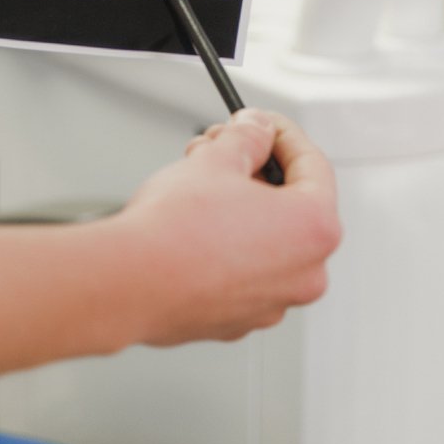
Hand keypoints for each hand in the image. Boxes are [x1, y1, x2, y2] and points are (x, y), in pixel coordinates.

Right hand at [112, 110, 341, 345]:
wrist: (128, 284)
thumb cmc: (176, 231)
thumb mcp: (219, 158)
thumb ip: (249, 136)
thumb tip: (257, 131)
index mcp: (315, 230)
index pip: (313, 165)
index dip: (283, 134)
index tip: (263, 123)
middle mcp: (305, 273)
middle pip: (290, 204)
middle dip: (254, 170)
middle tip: (224, 148)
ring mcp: (272, 302)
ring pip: (266, 239)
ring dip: (239, 206)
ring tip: (199, 182)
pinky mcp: (238, 319)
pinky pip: (243, 270)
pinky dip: (226, 245)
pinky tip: (195, 226)